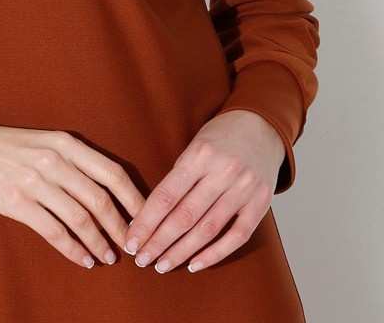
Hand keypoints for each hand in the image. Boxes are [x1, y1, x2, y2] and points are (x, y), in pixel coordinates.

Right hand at [0, 116, 145, 268]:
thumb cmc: (0, 145)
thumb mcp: (39, 141)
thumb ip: (69, 159)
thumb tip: (104, 189)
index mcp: (64, 142)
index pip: (112, 172)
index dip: (134, 199)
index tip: (147, 220)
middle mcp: (54, 159)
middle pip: (101, 198)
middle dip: (122, 227)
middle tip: (132, 247)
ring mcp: (34, 180)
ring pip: (81, 217)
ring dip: (99, 242)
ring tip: (109, 257)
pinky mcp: (15, 200)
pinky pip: (54, 230)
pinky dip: (73, 249)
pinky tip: (83, 260)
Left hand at [121, 110, 284, 273]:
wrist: (261, 126)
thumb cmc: (219, 137)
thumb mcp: (194, 145)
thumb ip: (178, 177)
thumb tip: (149, 215)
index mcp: (200, 154)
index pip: (166, 195)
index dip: (146, 221)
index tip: (131, 240)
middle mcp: (223, 172)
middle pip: (185, 216)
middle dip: (159, 241)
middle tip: (141, 258)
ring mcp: (244, 189)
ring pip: (208, 229)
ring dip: (182, 252)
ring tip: (163, 265)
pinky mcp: (261, 203)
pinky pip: (237, 236)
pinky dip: (214, 254)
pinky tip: (194, 264)